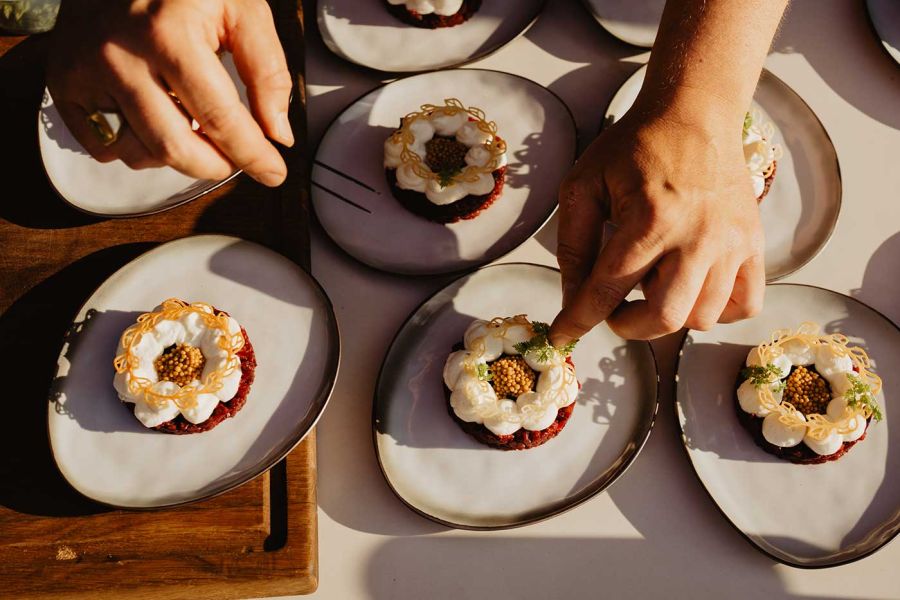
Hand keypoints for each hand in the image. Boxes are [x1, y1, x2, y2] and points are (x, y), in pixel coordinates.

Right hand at [46, 0, 292, 186]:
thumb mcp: (241, 8)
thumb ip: (267, 71)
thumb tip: (276, 134)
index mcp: (169, 33)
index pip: (218, 117)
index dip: (251, 154)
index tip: (273, 173)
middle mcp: (120, 55)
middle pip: (174, 147)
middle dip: (215, 165)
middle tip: (234, 157)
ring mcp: (85, 71)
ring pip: (138, 153)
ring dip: (176, 156)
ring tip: (193, 125)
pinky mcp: (64, 82)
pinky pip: (104, 147)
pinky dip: (136, 146)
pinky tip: (155, 117)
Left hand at [549, 100, 764, 342]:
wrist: (695, 114)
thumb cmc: (634, 147)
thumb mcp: (584, 185)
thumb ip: (573, 244)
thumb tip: (573, 297)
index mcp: (649, 219)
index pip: (607, 290)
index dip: (578, 320)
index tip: (562, 336)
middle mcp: (697, 237)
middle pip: (663, 318)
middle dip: (627, 325)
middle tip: (613, 307)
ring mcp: (731, 243)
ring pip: (702, 317)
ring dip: (668, 314)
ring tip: (652, 284)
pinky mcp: (753, 243)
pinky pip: (744, 305)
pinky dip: (717, 311)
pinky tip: (692, 291)